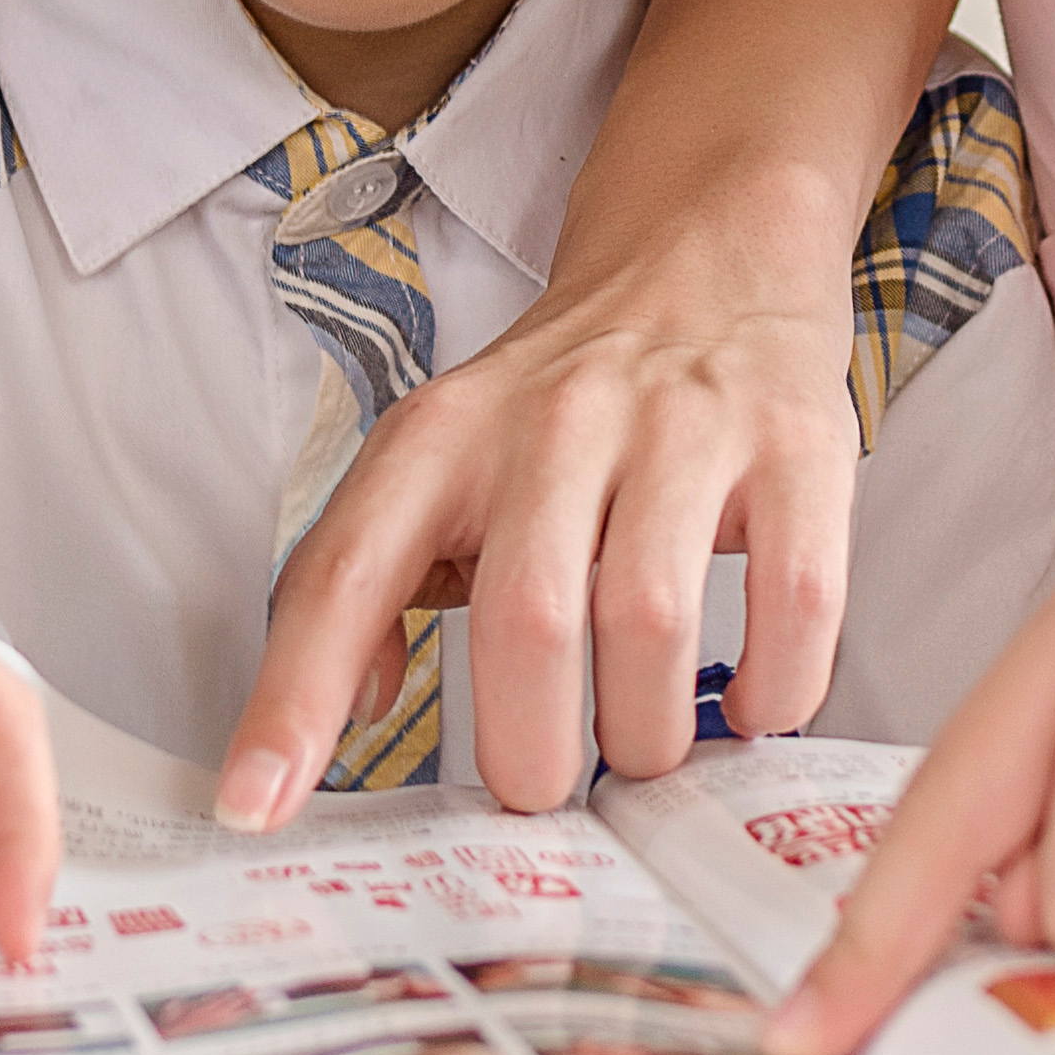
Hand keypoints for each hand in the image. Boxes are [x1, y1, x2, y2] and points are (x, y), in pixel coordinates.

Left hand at [220, 240, 858, 825]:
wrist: (706, 249)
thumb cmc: (564, 395)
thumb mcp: (443, 459)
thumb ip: (379, 578)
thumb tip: (351, 711)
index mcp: (440, 439)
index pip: (344, 573)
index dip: (296, 699)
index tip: (256, 805)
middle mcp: (554, 423)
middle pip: (524, 620)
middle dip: (528, 750)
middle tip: (540, 790)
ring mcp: (683, 428)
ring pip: (648, 620)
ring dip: (644, 732)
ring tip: (640, 747)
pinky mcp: (797, 443)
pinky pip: (793, 598)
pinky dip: (774, 686)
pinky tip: (750, 703)